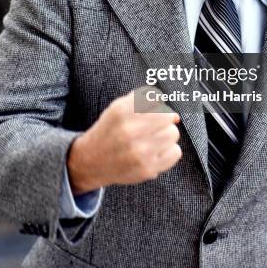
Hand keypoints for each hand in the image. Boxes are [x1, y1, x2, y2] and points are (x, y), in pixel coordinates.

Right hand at [67, 88, 181, 193]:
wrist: (91, 162)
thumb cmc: (110, 130)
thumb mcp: (118, 107)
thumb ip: (142, 98)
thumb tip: (172, 111)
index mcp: (121, 112)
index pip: (157, 99)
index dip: (157, 105)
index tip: (152, 111)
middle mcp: (129, 131)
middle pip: (168, 116)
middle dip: (164, 119)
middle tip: (155, 126)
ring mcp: (139, 152)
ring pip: (173, 134)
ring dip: (167, 134)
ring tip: (155, 138)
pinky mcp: (147, 169)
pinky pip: (175, 153)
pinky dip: (169, 150)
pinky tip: (157, 151)